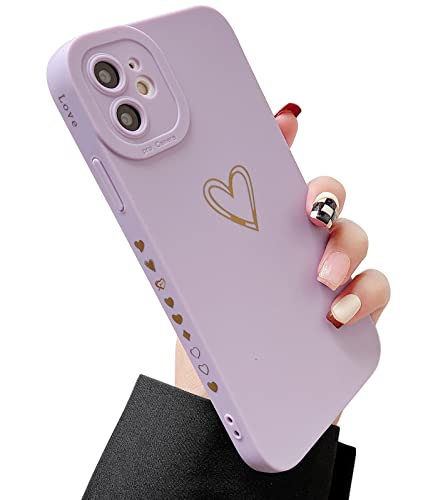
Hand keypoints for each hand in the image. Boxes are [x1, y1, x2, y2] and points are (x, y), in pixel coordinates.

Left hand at [175, 103, 390, 403]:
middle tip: (310, 209)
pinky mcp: (350, 316)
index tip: (283, 120)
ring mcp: (324, 281)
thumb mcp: (182, 294)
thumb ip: (172, 245)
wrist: (228, 417)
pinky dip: (366, 295)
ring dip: (344, 247)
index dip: (280, 143)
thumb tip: (146, 195)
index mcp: (250, 238)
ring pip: (354, 237)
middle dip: (324, 193)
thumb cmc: (204, 351)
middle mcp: (290, 252)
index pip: (268, 178)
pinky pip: (377, 290)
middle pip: (322, 198)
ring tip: (321, 279)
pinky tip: (338, 312)